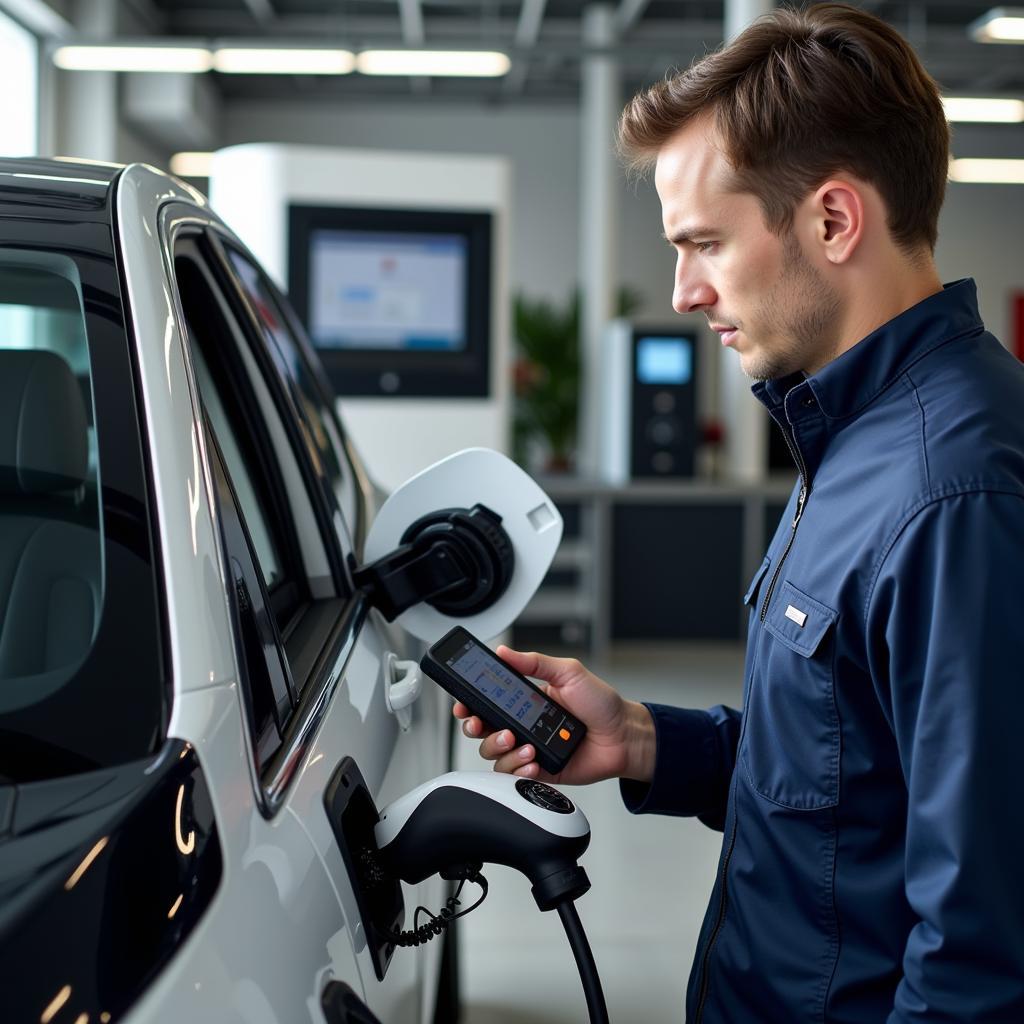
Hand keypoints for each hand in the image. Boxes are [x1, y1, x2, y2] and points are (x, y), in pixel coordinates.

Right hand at [453, 646, 654, 786]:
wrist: (624, 736)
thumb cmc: (601, 704)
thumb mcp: (568, 673)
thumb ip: (535, 662)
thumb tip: (505, 651)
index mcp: (525, 700)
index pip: (488, 702)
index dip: (470, 704)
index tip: (464, 705)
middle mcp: (524, 725)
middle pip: (483, 731)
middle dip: (478, 728)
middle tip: (485, 725)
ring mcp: (530, 748)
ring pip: (495, 755)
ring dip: (502, 749)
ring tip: (522, 743)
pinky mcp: (540, 770)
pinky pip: (515, 775)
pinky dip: (519, 768)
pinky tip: (533, 760)